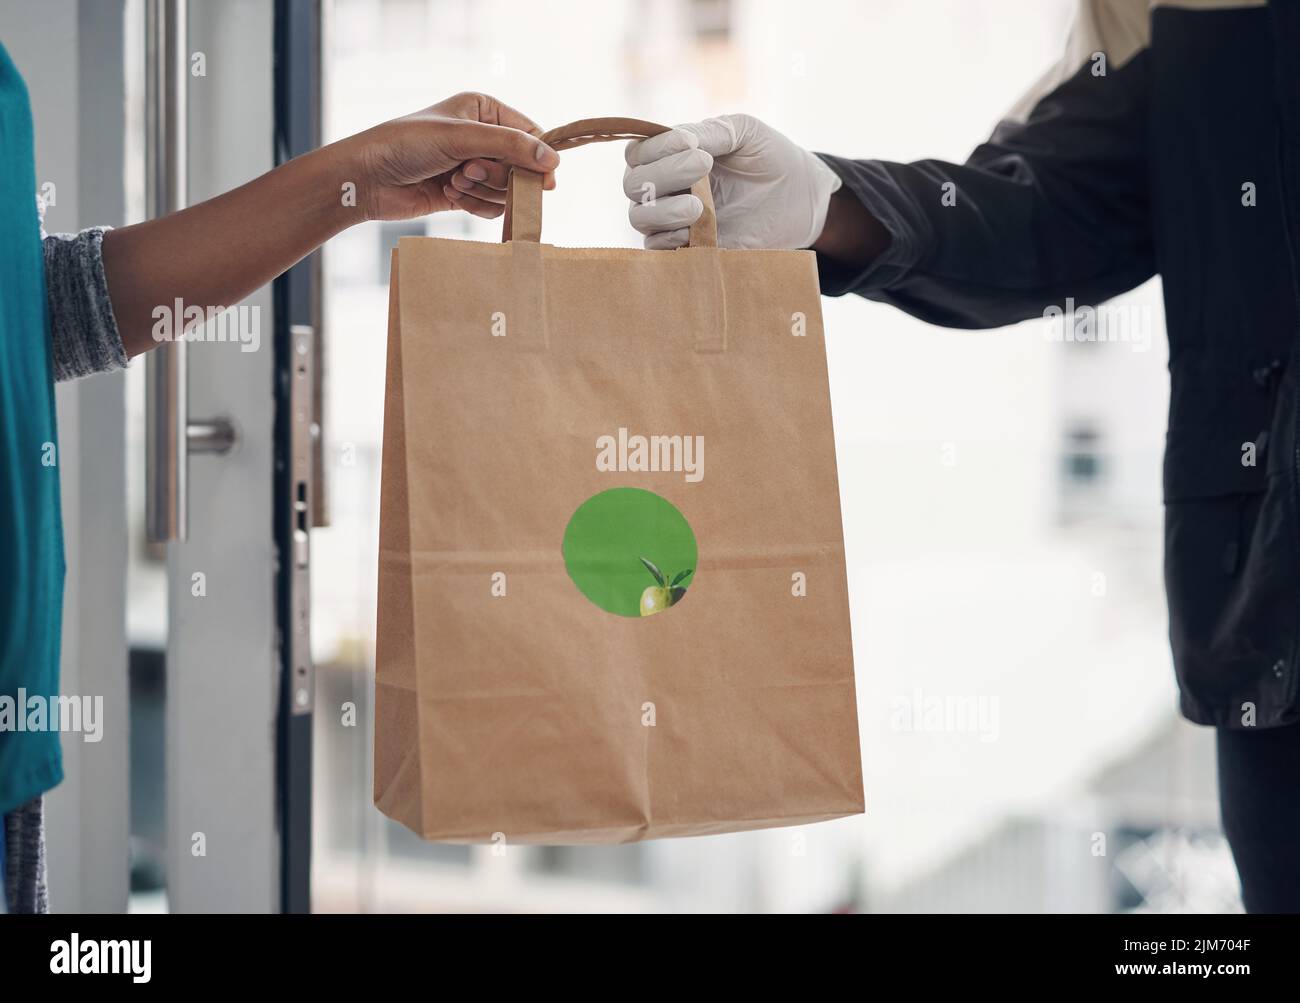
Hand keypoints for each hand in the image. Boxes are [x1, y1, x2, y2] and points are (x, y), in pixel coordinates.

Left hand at [339, 91, 559, 221]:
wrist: (369, 178)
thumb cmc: (408, 144)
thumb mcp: (462, 138)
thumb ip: (510, 147)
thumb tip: (553, 162)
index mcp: (485, 110)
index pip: (531, 134)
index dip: (537, 158)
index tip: (544, 181)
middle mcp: (483, 136)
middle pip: (521, 167)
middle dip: (496, 175)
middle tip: (467, 170)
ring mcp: (474, 166)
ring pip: (506, 191)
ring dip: (481, 190)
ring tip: (452, 180)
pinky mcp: (465, 193)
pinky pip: (491, 207)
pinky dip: (473, 205)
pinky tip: (447, 194)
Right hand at [623, 114, 841, 249]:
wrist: (802, 199)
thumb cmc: (771, 158)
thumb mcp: (745, 132)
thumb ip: (711, 131)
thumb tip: (679, 139)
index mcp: (671, 155)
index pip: (638, 153)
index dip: (656, 148)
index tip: (692, 144)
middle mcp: (664, 187)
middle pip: (632, 185)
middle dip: (662, 175)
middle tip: (702, 166)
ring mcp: (673, 219)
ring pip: (639, 217)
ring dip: (662, 210)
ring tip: (697, 206)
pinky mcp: (688, 248)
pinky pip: (656, 249)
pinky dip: (667, 239)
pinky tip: (693, 230)